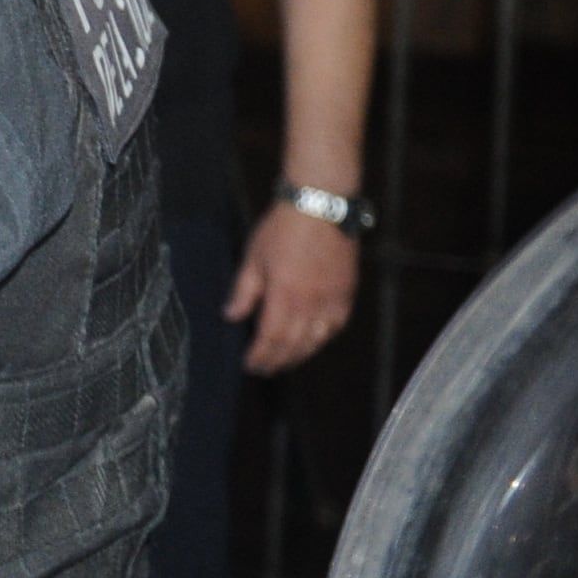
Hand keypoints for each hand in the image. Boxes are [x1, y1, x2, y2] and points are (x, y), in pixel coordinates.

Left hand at [231, 206, 358, 374]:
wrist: (320, 208)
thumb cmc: (282, 229)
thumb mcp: (253, 258)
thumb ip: (244, 292)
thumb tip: (231, 316)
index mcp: (285, 296)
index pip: (271, 338)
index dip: (261, 355)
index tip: (250, 365)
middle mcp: (312, 304)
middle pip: (295, 344)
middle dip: (278, 360)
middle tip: (265, 369)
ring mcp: (333, 299)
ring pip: (318, 339)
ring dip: (300, 354)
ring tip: (285, 361)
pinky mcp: (347, 292)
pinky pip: (337, 325)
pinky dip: (323, 338)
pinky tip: (313, 342)